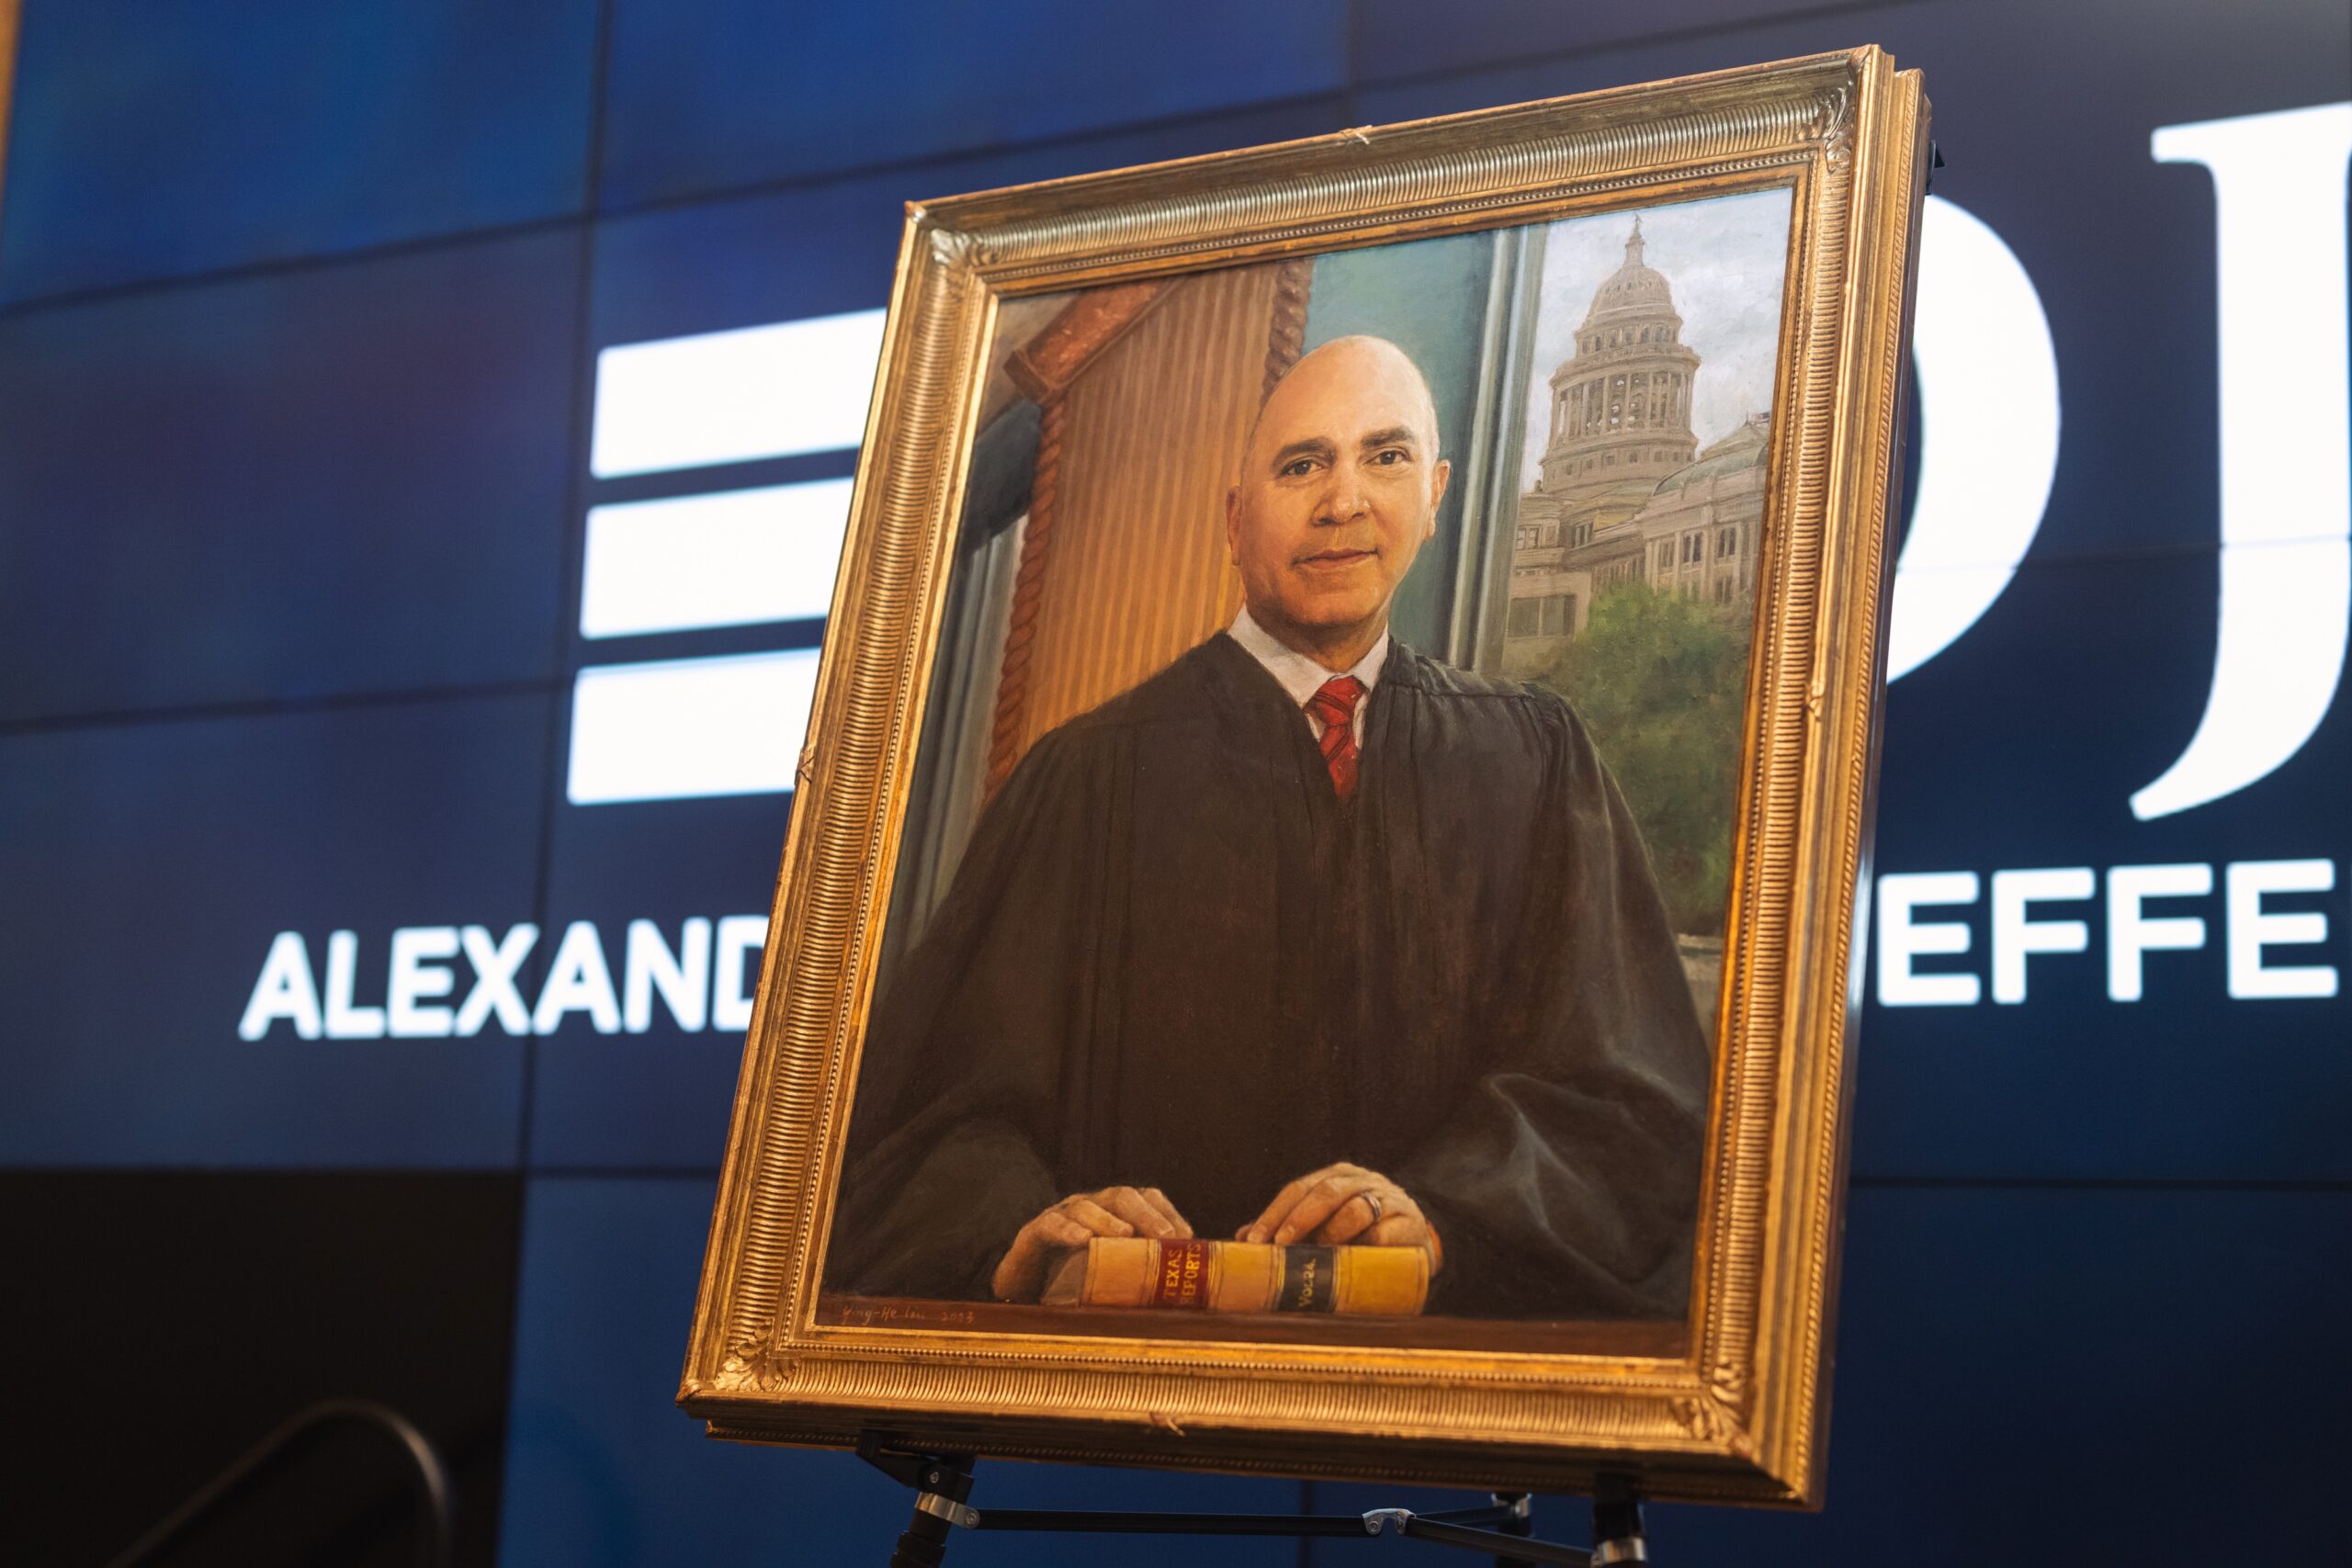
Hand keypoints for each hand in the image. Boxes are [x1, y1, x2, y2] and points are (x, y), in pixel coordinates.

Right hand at [991, 1185, 1191, 1301]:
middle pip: (1121, 1196)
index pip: (1145, 1198)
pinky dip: (1067, 1229)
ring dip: (1108, 1219)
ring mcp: (1061, 1216)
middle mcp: (1090, 1207)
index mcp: (1113, 1214)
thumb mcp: (1113, 1280)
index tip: (1186, 1237)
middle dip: (1146, 1214)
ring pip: (1086, 1206)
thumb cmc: (1072, 1283)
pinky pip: (1050, 1224)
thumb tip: (1187, 1300)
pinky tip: (1082, 1239)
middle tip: (1164, 1236)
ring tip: (1125, 1235)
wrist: (1021, 1290)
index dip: (1167, 1212)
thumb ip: (1143, 1281)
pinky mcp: (1034, 1233)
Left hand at [1236, 1162, 1435, 1259]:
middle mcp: (1361, 1181)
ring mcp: (1387, 1199)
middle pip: (1325, 1191)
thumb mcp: (1326, 1226)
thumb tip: (1242, 1239)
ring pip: (1356, 1208)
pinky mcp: (1408, 1223)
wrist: (1416, 1241)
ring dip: (1332, 1233)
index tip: (1255, 1240)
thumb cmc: (1362, 1233)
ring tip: (1317, 1257)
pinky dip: (1366, 1246)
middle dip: (1298, 1219)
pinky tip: (1353, 1262)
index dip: (1274, 1213)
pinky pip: (1385, 1233)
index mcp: (1335, 1177)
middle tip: (1280, 1245)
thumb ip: (1289, 1230)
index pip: (1298, 1189)